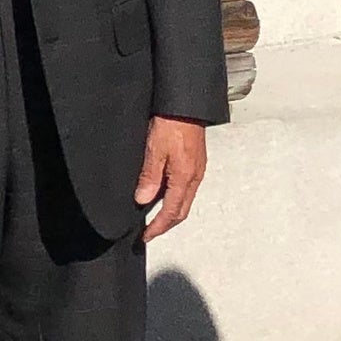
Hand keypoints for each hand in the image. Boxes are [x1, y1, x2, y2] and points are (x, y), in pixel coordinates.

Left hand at [135, 116, 207, 236]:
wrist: (187, 103)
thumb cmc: (172, 122)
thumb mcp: (154, 150)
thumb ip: (150, 177)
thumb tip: (143, 200)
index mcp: (185, 178)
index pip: (172, 212)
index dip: (158, 227)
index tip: (145, 237)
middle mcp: (195, 177)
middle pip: (181, 211)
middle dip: (165, 225)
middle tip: (149, 233)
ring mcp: (197, 170)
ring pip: (185, 200)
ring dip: (170, 212)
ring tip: (154, 218)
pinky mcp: (196, 162)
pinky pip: (186, 188)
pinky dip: (174, 198)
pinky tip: (163, 195)